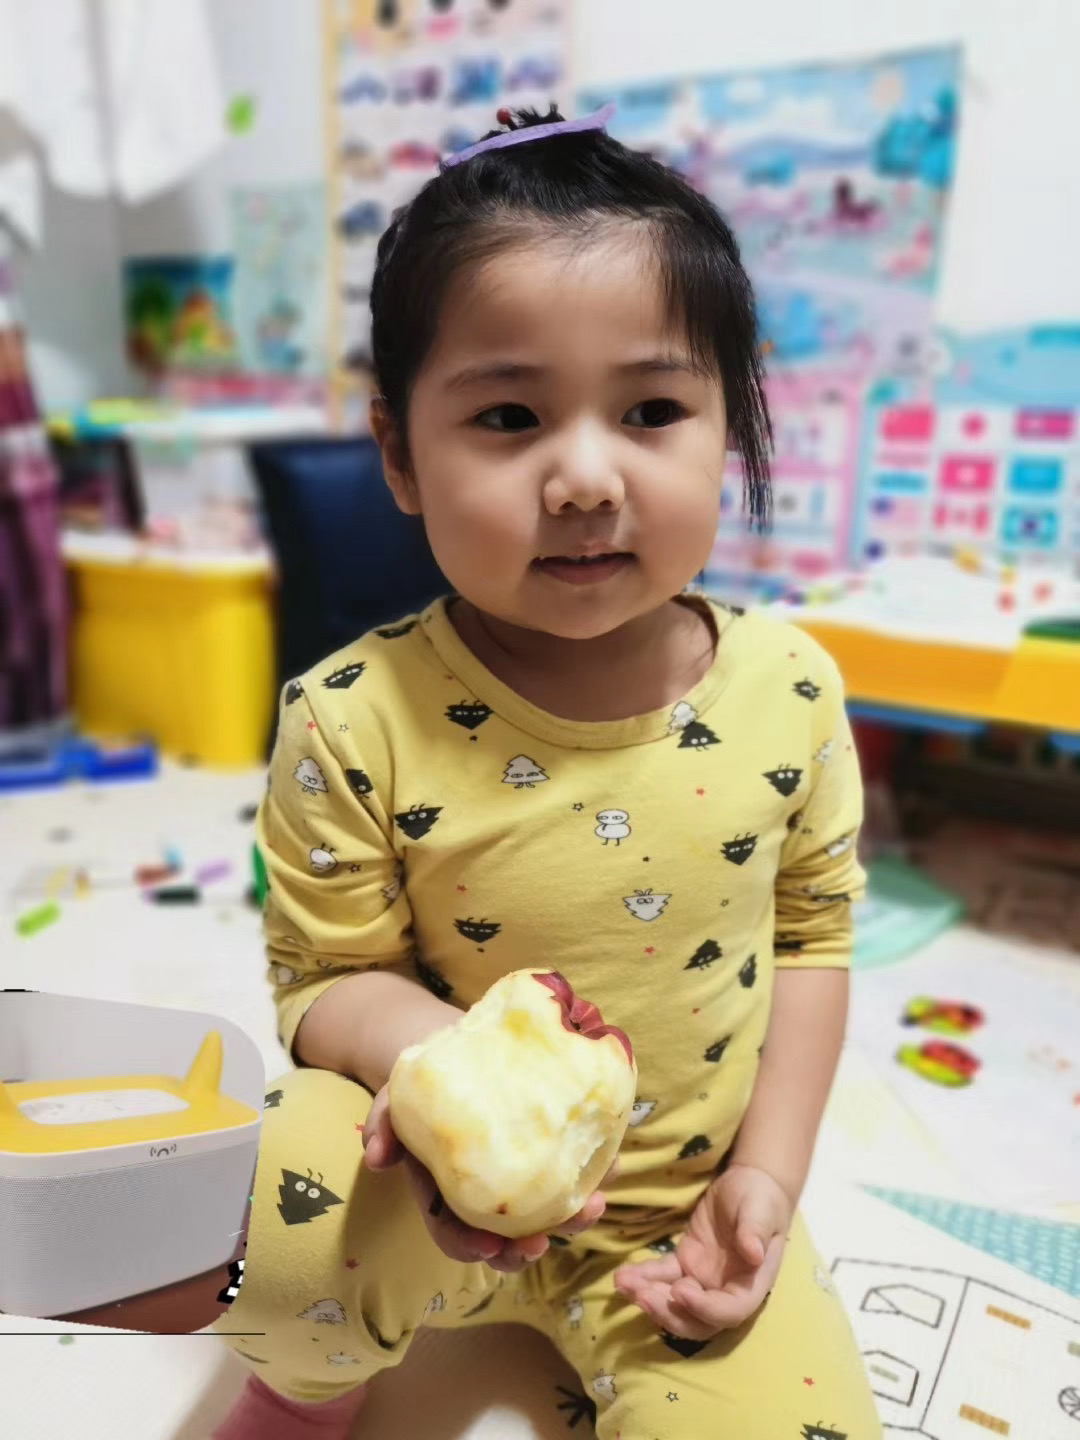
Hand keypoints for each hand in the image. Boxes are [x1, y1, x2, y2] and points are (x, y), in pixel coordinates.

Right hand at [362, 1083, 611, 1273]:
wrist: (455, 1051)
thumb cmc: (423, 1085)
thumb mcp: (395, 1100)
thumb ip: (383, 1125)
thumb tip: (374, 1157)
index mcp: (447, 1195)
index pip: (456, 1235)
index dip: (472, 1249)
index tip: (491, 1247)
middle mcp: (487, 1196)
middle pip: (508, 1239)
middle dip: (529, 1249)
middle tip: (545, 1241)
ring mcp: (521, 1177)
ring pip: (548, 1214)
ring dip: (572, 1219)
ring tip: (594, 1204)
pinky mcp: (549, 1150)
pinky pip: (572, 1170)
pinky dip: (593, 1172)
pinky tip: (610, 1162)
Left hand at [613, 1163, 790, 1338]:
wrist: (748, 1186)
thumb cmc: (761, 1199)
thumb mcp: (760, 1210)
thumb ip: (756, 1232)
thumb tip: (755, 1254)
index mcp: (750, 1285)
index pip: (730, 1311)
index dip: (704, 1309)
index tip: (679, 1291)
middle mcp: (725, 1291)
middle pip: (697, 1321)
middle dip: (668, 1314)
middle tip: (642, 1296)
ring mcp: (703, 1280)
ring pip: (675, 1304)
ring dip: (650, 1298)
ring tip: (624, 1284)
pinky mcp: (684, 1263)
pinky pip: (662, 1275)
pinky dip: (643, 1277)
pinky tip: (622, 1274)